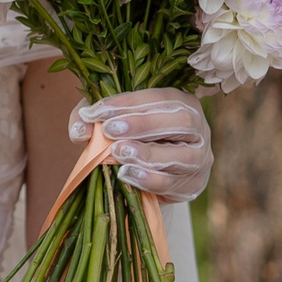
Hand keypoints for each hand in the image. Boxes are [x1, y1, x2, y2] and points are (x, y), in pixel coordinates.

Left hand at [72, 89, 210, 201]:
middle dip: (144, 124)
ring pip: (184, 155)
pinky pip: (175, 183)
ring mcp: (201, 158)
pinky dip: (150, 180)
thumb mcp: (109, 119)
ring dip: (148, 155)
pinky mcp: (194, 184)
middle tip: (110, 130)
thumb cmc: (130, 136)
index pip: (160, 97)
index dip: (129, 103)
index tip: (98, 112)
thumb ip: (92, 119)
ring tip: (119, 154)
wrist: (148, 172)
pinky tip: (127, 175)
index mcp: (182, 101)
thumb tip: (80, 130)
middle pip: (182, 121)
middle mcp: (198, 127)